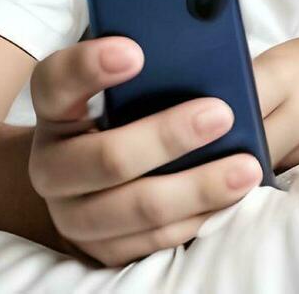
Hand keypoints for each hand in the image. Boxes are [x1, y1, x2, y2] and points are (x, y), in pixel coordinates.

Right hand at [27, 37, 262, 268]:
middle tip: (222, 113)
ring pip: (137, 207)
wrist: (90, 178)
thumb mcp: (129, 82)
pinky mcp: (101, 248)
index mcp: (55, 107)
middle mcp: (51, 162)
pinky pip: (154, 239)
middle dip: (168, 136)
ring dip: (197, 188)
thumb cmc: (126, 110)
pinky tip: (231, 197)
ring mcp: (71, 212)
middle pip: (107, 158)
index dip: (90, 65)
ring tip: (246, 167)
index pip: (56, 81)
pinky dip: (197, 217)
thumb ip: (161, 63)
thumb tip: (211, 52)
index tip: (136, 51)